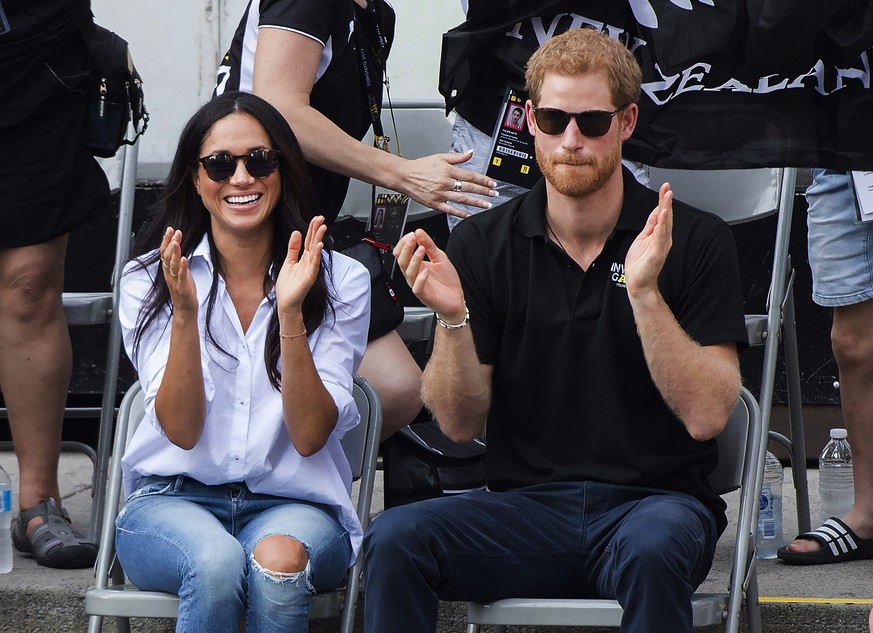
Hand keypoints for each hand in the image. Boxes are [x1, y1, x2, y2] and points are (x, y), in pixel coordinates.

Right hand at [160, 227, 197, 314]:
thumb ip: (178, 261)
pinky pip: (181, 276)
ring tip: (176, 242)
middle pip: (166, 256)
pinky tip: (185, 258)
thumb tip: (179, 248)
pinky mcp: (182, 288)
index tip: (170, 229)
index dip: (166, 240)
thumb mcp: (180, 273)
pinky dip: (183, 267)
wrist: (185, 309)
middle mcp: (169, 274)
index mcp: (168, 270)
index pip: (164, 252)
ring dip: (175, 253)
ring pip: (172, 265)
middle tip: (175, 231)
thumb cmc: (184, 290)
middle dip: (170, 243)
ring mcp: (175, 281)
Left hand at [276, 216, 326, 312]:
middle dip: (317, 230)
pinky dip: (317, 255)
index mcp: (304, 258)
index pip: (309, 240)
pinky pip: (314, 264)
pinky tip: (319, 246)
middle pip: (314, 243)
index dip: (312, 229)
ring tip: (322, 228)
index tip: (316, 218)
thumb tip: (296, 232)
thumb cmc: (288, 285)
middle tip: (321, 218)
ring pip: (316, 251)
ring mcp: (310, 269)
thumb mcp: (288, 262)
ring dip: (319, 239)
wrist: (286, 303)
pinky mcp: (309, 277)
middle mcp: (309, 262)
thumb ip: (293, 248)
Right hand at [393, 229, 465, 321]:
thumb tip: (419, 232)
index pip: (402, 253)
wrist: (456, 300)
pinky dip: (420, 279)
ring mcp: (418, 285)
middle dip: (406, 248)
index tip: (412, 234)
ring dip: (414, 259)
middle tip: (412, 238)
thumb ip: (430, 245)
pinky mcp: (425, 295)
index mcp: (416, 266)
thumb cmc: (447, 282)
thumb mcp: (440, 257)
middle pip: (402, 261)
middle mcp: (415, 275)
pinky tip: (426, 270)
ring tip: (421, 249)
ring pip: (409, 273)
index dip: (404, 243)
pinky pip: (417, 288)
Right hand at [400, 150, 497, 217]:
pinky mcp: (434, 203)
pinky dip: (460, 213)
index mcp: (447, 170)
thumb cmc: (421, 167)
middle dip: (483, 191)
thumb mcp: (440, 157)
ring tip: (486, 204)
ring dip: (476, 202)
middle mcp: (445, 182)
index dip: (483, 179)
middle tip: (494, 194)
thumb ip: (457, 157)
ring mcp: (440, 194)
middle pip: (468, 187)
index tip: (492, 183)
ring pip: (461, 199)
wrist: (404, 176)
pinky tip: (469, 214)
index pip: (470, 175)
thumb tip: (471, 152)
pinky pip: (450, 209)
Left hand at [625, 182, 673, 297]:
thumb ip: (650, 225)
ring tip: (667, 196)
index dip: (663, 200)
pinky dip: (662, 224)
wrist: (638, 283)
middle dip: (666, 200)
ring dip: (666, 208)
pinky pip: (661, 236)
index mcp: (659, 235)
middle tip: (668, 187)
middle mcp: (663, 238)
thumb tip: (656, 211)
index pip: (661, 214)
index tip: (665, 187)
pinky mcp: (657, 252)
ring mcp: (661, 245)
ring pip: (665, 223)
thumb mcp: (642, 238)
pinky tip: (663, 214)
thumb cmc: (640, 264)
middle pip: (665, 216)